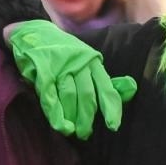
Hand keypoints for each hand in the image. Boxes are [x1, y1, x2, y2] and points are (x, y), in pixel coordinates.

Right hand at [6, 20, 135, 138]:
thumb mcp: (88, 61)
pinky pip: (50, 95)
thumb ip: (104, 78)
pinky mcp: (43, 70)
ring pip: (69, 96)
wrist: (34, 31)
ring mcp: (61, 66)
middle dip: (87, 118)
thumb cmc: (65, 52)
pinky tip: (58, 124)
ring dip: (71, 117)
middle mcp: (79, 64)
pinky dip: (54, 112)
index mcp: (93, 62)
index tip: (112, 126)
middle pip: (87, 95)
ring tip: (72, 132)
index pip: (106, 87)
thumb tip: (131, 89)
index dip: (111, 108)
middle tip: (85, 134)